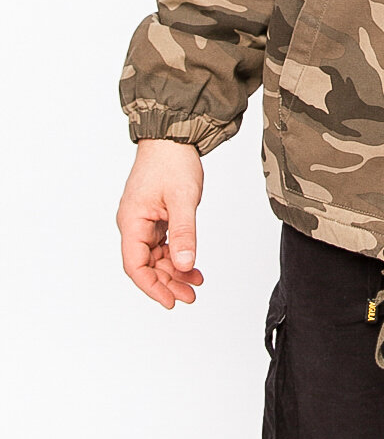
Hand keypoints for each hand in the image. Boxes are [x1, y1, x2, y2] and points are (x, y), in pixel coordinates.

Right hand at [117, 139, 204, 307]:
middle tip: (190, 296)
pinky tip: (192, 265)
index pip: (135, 266)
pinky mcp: (155, 215)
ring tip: (195, 284)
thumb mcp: (183, 199)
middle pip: (146, 264)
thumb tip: (185, 265)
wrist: (174, 137)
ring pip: (156, 256)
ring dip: (175, 271)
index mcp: (132, 221)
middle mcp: (134, 224)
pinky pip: (163, 243)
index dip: (152, 287)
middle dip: (168, 282)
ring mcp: (144, 220)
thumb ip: (184, 233)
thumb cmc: (173, 162)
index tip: (170, 301)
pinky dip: (177, 254)